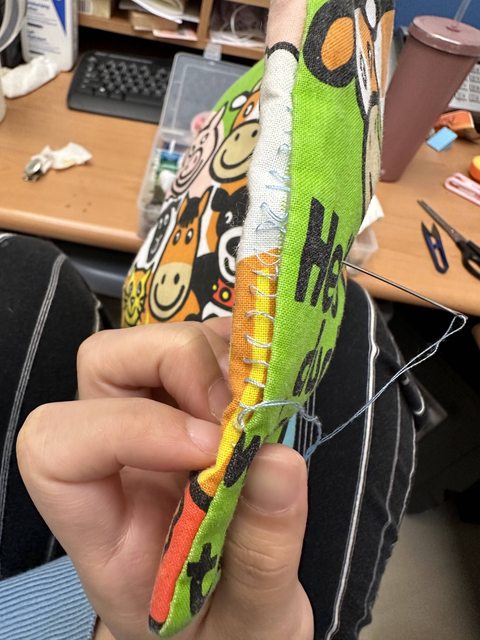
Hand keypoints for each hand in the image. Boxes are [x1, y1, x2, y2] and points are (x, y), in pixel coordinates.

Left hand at [17, 320, 312, 639]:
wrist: (235, 623)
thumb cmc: (227, 630)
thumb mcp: (252, 620)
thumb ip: (262, 554)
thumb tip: (277, 460)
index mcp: (104, 529)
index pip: (58, 448)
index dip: (131, 427)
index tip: (211, 450)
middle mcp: (116, 461)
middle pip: (102, 367)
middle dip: (176, 366)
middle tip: (242, 407)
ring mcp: (152, 425)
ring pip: (147, 345)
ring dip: (212, 353)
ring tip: (264, 396)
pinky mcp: (191, 407)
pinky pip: (197, 346)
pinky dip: (235, 347)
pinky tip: (267, 380)